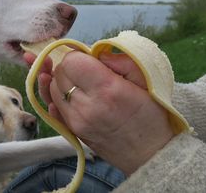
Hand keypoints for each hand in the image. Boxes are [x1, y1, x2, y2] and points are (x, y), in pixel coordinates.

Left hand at [25, 51, 173, 174]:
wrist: (151, 153)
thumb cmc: (153, 114)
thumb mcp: (147, 79)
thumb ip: (121, 60)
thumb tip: (95, 52)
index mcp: (107, 90)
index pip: (71, 62)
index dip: (78, 56)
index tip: (90, 60)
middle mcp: (87, 107)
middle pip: (59, 74)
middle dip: (70, 67)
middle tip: (86, 70)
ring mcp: (76, 121)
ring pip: (52, 89)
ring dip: (62, 81)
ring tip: (80, 82)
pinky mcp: (72, 131)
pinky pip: (52, 107)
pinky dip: (57, 96)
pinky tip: (68, 93)